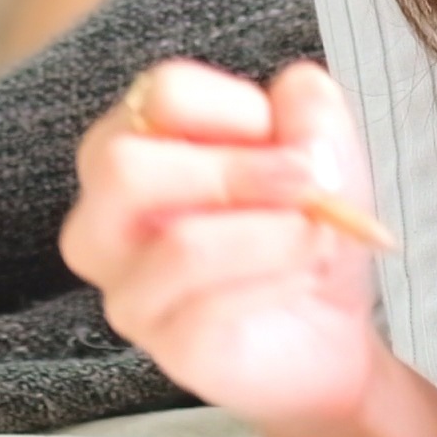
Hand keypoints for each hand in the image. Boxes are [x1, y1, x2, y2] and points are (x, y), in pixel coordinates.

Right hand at [61, 59, 382, 431]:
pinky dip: (276, 282)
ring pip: (179, 244)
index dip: (236, 107)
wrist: (329, 324)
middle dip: (238, 170)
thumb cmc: (301, 226)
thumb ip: (309, 105)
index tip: (286, 136)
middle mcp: (107, 214)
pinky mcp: (165, 345)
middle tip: (309, 182)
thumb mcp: (322, 149)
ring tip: (318, 234)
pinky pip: (209, 309)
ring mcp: (127, 286)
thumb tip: (296, 92)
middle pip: (125, 167)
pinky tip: (303, 276)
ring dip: (272, 233)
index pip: (159, 94)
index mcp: (136, 144)